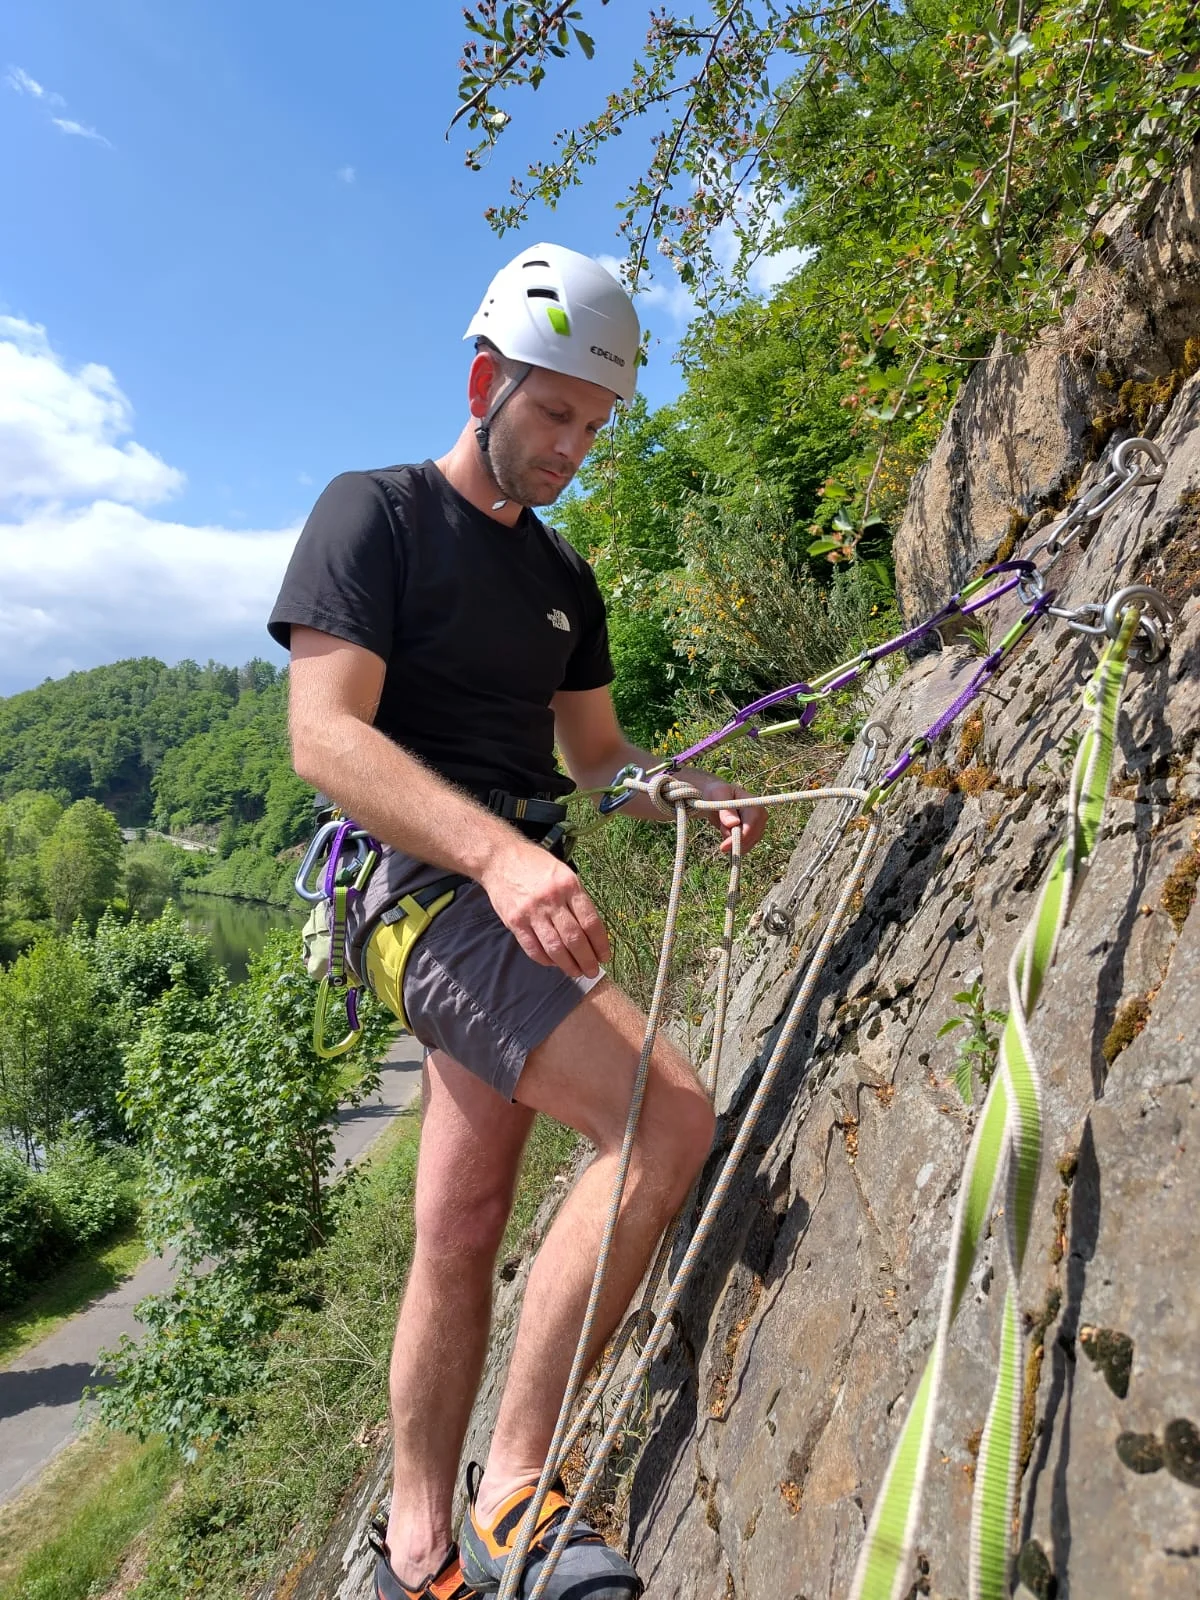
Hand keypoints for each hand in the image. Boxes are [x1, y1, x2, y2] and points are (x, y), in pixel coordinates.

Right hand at [479, 838, 610, 979]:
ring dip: (568, 964)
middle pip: (574, 938)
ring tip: (576, 972)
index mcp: (569, 885)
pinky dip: (545, 960)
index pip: (590, 921)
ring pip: (555, 947)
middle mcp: (552, 899)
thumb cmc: (535, 865)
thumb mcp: (563, 872)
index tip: (605, 956)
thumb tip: (591, 930)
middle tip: (593, 971)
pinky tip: (554, 963)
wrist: (499, 858)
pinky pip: (533, 948)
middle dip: (587, 959)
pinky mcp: (515, 921)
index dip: (600, 943)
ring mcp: (532, 911)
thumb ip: (576, 898)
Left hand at [690, 775, 766, 855]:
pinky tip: (727, 835)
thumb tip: (733, 823)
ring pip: (747, 844)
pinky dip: (734, 845)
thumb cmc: (718, 794)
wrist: (719, 797)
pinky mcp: (755, 833)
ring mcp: (759, 825)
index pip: (751, 826)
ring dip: (732, 842)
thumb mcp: (718, 797)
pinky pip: (745, 846)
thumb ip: (725, 810)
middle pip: (751, 838)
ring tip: (723, 827)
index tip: (723, 847)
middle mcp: (761, 816)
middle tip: (721, 835)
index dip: (739, 838)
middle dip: (733, 842)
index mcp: (754, 804)